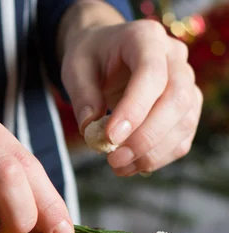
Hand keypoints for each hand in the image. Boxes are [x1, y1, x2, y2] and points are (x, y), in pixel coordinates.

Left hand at [61, 9, 201, 176]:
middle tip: (114, 159)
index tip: (111, 137)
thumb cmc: (91, 59)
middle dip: (146, 137)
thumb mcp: (75, 69)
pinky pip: (181, 138)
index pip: (151, 73)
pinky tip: (131, 166)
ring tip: (118, 166)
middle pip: (177, 99)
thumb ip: (82, 96)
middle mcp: (175, 58)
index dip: (134, 108)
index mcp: (146, 38)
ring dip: (152, 153)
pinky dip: (157, 157)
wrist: (106, 54)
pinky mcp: (186, 109)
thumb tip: (91, 128)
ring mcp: (186, 83)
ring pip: (184, 122)